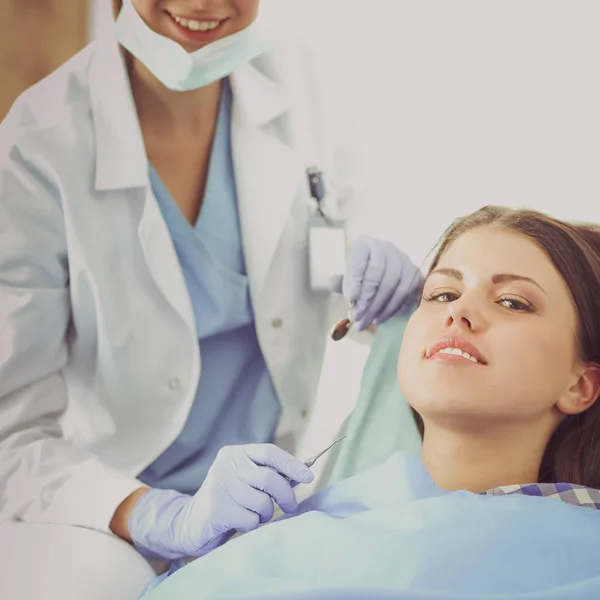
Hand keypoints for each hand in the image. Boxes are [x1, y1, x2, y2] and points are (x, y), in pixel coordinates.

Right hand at [128, 444, 313, 559]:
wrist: (189, 522)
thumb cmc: (228, 500)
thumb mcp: (245, 480)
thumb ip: (268, 475)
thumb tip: (301, 475)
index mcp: (236, 453)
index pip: (269, 452)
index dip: (291, 464)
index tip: (309, 476)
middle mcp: (226, 464)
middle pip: (270, 478)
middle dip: (286, 496)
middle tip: (290, 507)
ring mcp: (219, 485)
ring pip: (262, 502)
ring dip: (266, 514)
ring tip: (255, 514)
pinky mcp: (216, 508)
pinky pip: (251, 520)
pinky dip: (253, 525)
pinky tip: (241, 522)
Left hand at [329, 236, 422, 330]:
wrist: (384, 281)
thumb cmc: (361, 280)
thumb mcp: (348, 280)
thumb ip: (341, 282)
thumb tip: (333, 283)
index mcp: (364, 245)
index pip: (359, 258)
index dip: (354, 278)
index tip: (350, 299)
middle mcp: (385, 248)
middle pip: (376, 273)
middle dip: (366, 299)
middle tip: (357, 318)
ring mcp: (402, 259)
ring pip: (392, 284)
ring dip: (378, 307)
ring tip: (366, 322)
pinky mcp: (414, 273)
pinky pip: (405, 292)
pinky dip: (391, 308)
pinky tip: (380, 318)